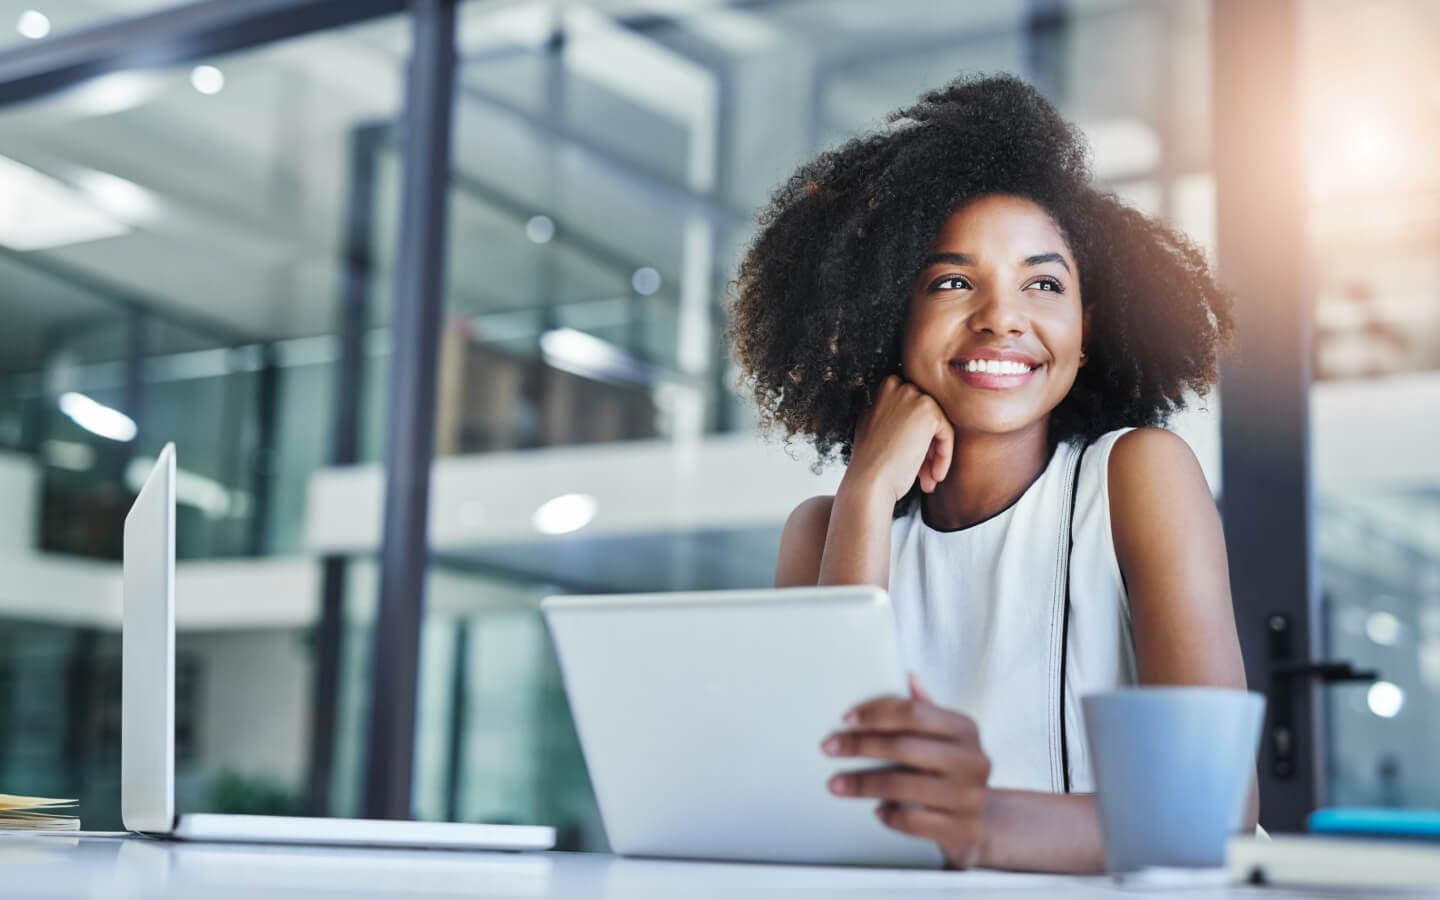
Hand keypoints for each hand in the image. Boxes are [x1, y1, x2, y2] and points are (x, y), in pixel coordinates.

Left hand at [821, 674, 990, 868]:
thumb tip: (909, 676)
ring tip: (835, 784)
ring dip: (862, 784)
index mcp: (965, 728)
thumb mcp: (946, 737)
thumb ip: (926, 709)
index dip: (876, 714)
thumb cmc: (952, 770)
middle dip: (860, 746)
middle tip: (828, 748)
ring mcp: (969, 796)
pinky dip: (889, 815)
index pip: (914, 712)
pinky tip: (877, 810)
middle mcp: (972, 760)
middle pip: (903, 747)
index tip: (846, 720)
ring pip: (902, 786)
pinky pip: (912, 821)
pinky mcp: (961, 829)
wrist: (982, 821)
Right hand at [847, 376, 953, 503]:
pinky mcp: (929, 412)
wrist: (869, 481)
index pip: (912, 409)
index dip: (914, 436)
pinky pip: (946, 434)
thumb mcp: (875, 428)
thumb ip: (892, 415)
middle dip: (927, 446)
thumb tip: (913, 420)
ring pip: (938, 426)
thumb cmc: (871, 463)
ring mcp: (913, 396)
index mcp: (883, 389)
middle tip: (924, 473)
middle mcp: (897, 387)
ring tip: (928, 478)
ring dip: (935, 454)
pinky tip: (933, 476)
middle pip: (926, 416)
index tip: (913, 458)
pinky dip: (944, 457)